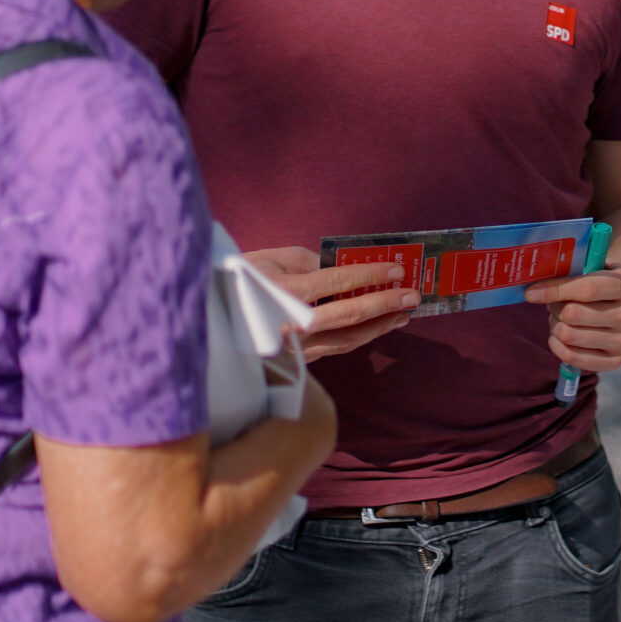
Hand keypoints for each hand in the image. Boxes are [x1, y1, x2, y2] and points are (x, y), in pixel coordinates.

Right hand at [246, 247, 418, 359]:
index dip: (371, 274)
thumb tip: (339, 268)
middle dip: (385, 303)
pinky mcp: (293, 362)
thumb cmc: (236, 282)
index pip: (338, 281)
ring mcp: (292, 348)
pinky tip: (374, 328)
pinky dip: (358, 338)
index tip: (397, 269)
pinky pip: (333, 349)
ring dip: (378, 326)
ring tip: (402, 314)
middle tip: (412, 296)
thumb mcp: (266, 259)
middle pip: (349, 315)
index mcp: (283, 293)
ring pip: (346, 340)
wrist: (208, 321)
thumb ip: (305, 260)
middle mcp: (290, 324)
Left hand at [525, 261, 620, 372]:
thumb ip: (573, 272)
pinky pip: (572, 357)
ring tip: (558, 318)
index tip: (532, 293)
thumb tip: (536, 288)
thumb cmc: (603, 281)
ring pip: (570, 335)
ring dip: (555, 325)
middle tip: (552, 303)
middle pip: (574, 314)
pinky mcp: (616, 361)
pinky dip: (556, 345)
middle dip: (554, 308)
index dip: (556, 290)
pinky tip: (558, 335)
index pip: (588, 289)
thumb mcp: (597, 267)